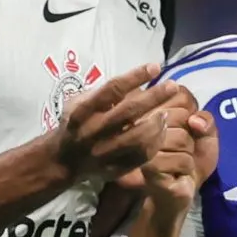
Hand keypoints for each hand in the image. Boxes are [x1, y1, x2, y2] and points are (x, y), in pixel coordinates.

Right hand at [52, 66, 198, 185]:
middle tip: (172, 86)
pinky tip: (162, 131)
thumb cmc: (77, 123)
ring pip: (138, 138)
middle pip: (129, 112)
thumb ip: (103, 93)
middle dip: (154, 97)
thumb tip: (136, 81)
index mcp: (83, 111)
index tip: (155, 67)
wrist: (64, 160)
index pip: (112, 89)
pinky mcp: (114, 169)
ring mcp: (104, 153)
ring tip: (168, 112)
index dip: (135, 76)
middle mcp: (92, 132)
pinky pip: (141, 157)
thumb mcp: (79, 102)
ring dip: (157, 123)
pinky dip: (155, 142)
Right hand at [113, 107, 217, 215]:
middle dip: (190, 138)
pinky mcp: (148, 166)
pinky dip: (186, 168)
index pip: (182, 97)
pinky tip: (177, 174)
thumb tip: (195, 121)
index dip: (192, 118)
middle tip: (182, 151)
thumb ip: (206, 120)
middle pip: (180, 117)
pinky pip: (180, 159)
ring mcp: (142, 145)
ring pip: (180, 138)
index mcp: (153, 109)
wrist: (182, 190)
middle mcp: (142, 123)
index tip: (187, 131)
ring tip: (178, 163)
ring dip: (188, 154)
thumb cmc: (191, 159)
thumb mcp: (206, 135)